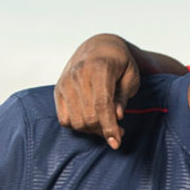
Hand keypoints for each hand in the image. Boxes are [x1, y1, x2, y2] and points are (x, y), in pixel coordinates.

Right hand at [54, 34, 139, 148]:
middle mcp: (78, 75)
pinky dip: (78, 126)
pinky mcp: (58, 89)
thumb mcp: (131, 76)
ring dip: (92, 130)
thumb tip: (118, 116)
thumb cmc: (120, 63)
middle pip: (88, 117)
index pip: (102, 105)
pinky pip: (64, 119)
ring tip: (107, 125)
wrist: (99, 46)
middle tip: (119, 131)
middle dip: (104, 130)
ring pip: (76, 121)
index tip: (116, 143)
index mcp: (99, 68)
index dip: (109, 127)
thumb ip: (123, 96)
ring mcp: (65, 82)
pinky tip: (91, 120)